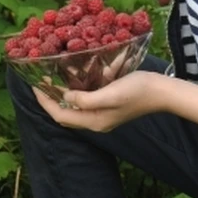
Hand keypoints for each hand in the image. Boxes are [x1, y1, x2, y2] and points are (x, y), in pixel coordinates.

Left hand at [34, 71, 162, 132]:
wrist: (162, 91)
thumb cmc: (137, 91)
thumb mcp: (109, 94)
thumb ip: (85, 99)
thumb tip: (65, 97)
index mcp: (94, 121)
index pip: (60, 115)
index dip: (45, 101)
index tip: (35, 85)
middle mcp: (95, 120)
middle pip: (65, 113)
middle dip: (50, 98)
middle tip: (40, 80)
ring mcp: (102, 113)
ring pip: (74, 105)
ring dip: (62, 93)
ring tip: (52, 77)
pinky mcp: (108, 104)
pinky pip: (86, 98)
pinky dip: (76, 89)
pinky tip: (73, 76)